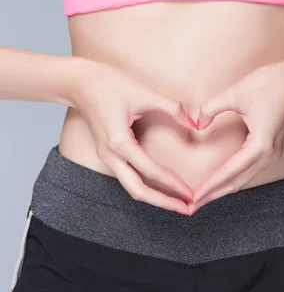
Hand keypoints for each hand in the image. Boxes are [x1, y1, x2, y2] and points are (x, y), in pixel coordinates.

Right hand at [71, 60, 193, 213]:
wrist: (79, 83)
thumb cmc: (109, 84)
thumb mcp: (144, 92)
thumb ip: (172, 108)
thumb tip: (195, 122)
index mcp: (118, 142)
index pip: (150, 171)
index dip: (172, 184)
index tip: (190, 193)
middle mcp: (110, 154)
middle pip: (137, 191)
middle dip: (163, 202)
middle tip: (187, 208)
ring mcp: (106, 156)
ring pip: (131, 187)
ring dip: (154, 197)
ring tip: (177, 202)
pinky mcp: (108, 154)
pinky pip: (128, 177)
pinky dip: (145, 186)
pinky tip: (162, 186)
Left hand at [188, 58, 283, 213]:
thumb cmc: (270, 83)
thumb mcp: (235, 93)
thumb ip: (211, 109)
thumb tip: (197, 124)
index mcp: (261, 145)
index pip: (230, 172)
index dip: (210, 186)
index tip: (194, 198)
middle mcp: (268, 154)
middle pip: (237, 182)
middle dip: (214, 195)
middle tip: (192, 207)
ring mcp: (272, 153)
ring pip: (244, 179)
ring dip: (223, 189)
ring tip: (202, 198)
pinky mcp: (271, 149)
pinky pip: (249, 170)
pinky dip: (233, 179)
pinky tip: (220, 182)